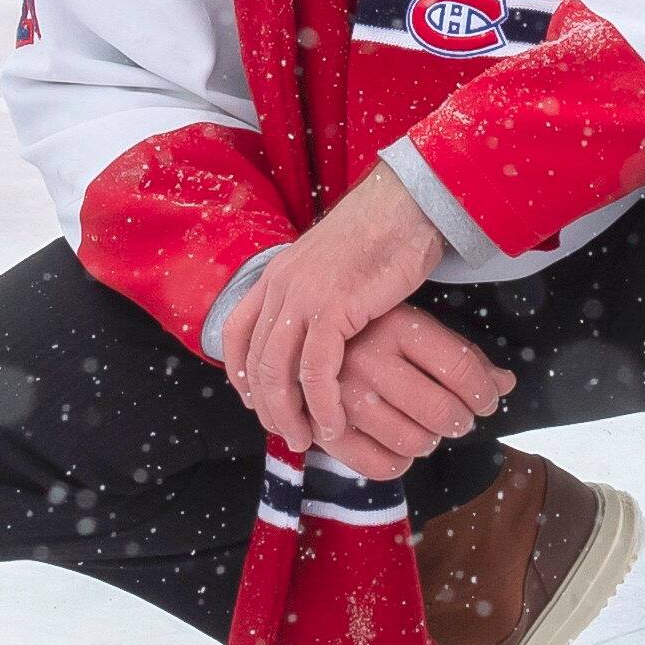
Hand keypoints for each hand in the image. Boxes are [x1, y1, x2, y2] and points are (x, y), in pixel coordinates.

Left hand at [219, 165, 450, 466]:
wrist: (407, 205)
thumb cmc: (382, 236)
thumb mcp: (332, 265)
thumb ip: (314, 292)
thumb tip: (314, 326)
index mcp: (277, 274)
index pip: (237, 332)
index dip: (240, 375)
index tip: (257, 404)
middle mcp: (281, 285)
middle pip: (257, 361)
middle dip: (268, 407)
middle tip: (288, 436)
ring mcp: (304, 296)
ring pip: (279, 370)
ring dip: (290, 413)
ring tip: (308, 439)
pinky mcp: (334, 308)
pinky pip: (317, 370)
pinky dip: (322, 403)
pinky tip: (335, 422)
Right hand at [314, 307, 517, 481]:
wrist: (296, 337)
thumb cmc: (369, 333)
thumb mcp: (414, 328)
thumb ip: (462, 355)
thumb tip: (506, 383)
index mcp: (396, 325)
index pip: (461, 367)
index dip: (485, 393)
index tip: (487, 401)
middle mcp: (368, 358)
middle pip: (442, 410)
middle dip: (461, 421)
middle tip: (459, 419)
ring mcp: (344, 396)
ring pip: (414, 441)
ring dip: (431, 441)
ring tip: (428, 430)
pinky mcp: (326, 428)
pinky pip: (381, 466)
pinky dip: (400, 463)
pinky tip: (400, 446)